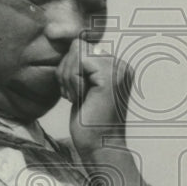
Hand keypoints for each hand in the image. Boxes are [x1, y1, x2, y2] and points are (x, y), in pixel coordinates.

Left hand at [56, 38, 132, 158]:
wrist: (99, 148)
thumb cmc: (88, 124)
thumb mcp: (81, 88)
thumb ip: (78, 65)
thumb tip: (64, 37)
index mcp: (117, 67)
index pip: (81, 47)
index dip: (69, 68)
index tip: (74, 92)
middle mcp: (122, 65)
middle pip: (78, 46)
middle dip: (67, 71)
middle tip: (74, 95)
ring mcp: (118, 69)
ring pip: (77, 51)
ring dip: (68, 77)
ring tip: (78, 98)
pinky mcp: (110, 76)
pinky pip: (79, 62)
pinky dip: (72, 80)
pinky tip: (79, 98)